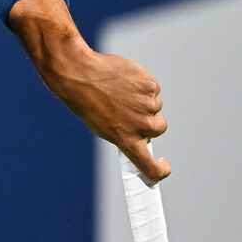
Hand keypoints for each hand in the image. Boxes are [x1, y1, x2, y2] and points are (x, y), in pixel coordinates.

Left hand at [45, 43, 171, 181]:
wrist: (78, 73)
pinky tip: (124, 79)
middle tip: (129, 108)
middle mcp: (141, 126)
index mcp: (128, 141)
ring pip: (155, 105)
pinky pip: (153, 88)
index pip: (153, 168)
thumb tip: (139, 136)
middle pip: (160, 127)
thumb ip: (126, 135)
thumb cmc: (85, 100)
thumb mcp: (102, 127)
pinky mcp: (149, 85)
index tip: (162, 161)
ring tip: (120, 91)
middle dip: (150, 119)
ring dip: (144, 100)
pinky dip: (142, 84)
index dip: (162, 168)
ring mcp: (147, 104)